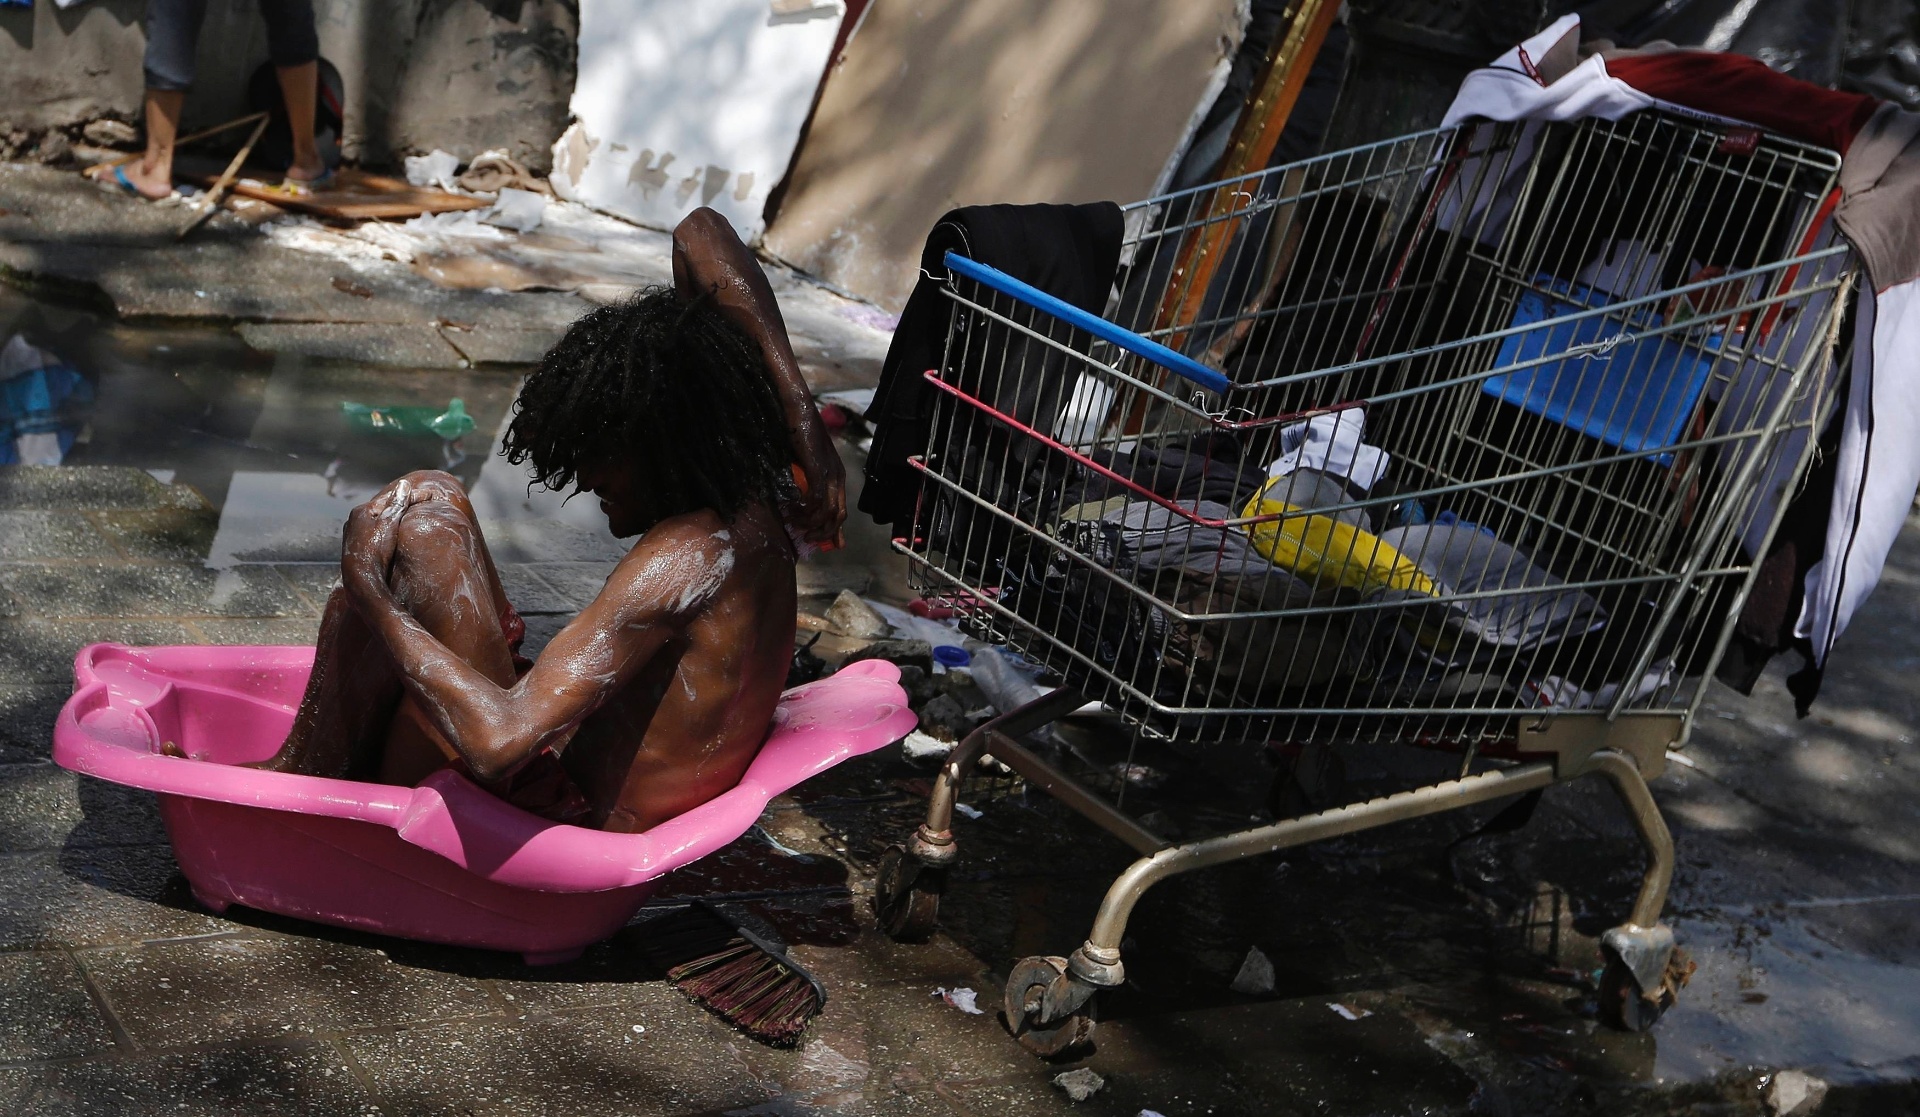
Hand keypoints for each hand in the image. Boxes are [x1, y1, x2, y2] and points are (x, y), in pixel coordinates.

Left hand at [340, 476, 444, 598]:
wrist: (361, 579)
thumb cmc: (374, 549)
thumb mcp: (389, 523)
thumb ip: (397, 504)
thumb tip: (404, 485)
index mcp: (362, 511)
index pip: (391, 498)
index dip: (412, 495)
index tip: (430, 494)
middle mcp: (355, 521)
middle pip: (384, 508)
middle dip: (402, 505)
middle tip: (422, 502)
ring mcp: (355, 535)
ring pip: (379, 521)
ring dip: (394, 517)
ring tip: (411, 516)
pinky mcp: (359, 549)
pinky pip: (376, 532)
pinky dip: (388, 529)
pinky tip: (395, 534)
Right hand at [788, 420, 846, 547]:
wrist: (796, 408)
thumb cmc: (795, 432)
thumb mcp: (802, 461)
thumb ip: (803, 479)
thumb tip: (795, 497)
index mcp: (837, 474)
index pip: (841, 509)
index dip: (834, 529)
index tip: (824, 542)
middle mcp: (838, 476)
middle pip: (838, 516)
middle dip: (823, 532)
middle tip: (805, 537)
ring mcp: (830, 473)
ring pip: (828, 512)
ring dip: (811, 523)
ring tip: (794, 523)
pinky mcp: (820, 469)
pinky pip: (818, 499)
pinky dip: (805, 510)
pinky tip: (792, 509)